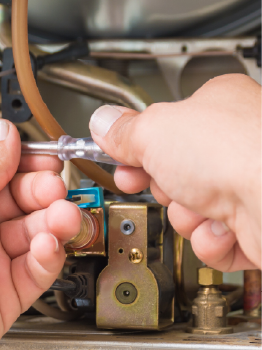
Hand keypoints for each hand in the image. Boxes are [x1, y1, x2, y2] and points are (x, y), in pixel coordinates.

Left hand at [0, 118, 80, 349]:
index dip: (26, 164)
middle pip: (22, 202)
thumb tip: (5, 135)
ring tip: (61, 215)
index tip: (47, 159)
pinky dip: (47, 256)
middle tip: (53, 188)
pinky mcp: (0, 298)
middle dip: (44, 191)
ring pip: (34, 236)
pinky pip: (36, 272)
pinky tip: (46, 244)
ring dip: (53, 221)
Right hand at [89, 73, 261, 270]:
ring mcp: (247, 187)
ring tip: (203, 206)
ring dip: (187, 217)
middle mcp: (236, 145)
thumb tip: (104, 123)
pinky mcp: (255, 227)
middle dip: (164, 188)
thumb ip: (124, 132)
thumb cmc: (238, 153)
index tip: (118, 160)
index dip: (136, 148)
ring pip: (189, 213)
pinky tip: (223, 228)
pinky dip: (210, 242)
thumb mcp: (155, 131)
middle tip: (165, 183)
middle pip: (173, 175)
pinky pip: (211, 242)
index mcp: (217, 106)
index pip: (164, 128)